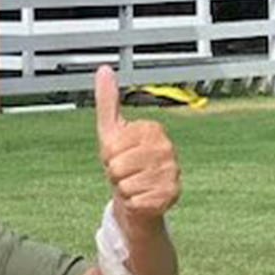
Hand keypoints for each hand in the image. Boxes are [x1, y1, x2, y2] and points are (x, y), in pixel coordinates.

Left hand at [95, 65, 178, 224]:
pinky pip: (136, 202)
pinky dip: (134, 203)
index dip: (108, 157)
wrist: (139, 194)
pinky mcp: (171, 194)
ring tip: (134, 183)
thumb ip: (108, 101)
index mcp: (151, 129)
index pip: (111, 148)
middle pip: (118, 168)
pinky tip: (142, 196)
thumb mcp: (112, 131)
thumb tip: (104, 71)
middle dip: (116, 175)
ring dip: (125, 190)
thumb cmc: (125, 163)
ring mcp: (171, 171)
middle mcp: (165, 148)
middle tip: (126, 173)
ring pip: (126, 186)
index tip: (118, 156)